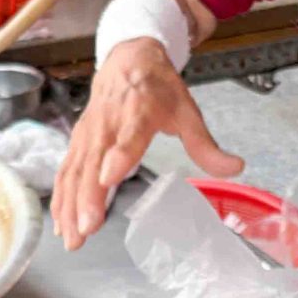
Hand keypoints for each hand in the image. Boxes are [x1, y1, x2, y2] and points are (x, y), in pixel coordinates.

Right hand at [52, 40, 241, 249]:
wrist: (127, 58)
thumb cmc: (158, 88)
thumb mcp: (187, 111)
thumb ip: (206, 145)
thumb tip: (236, 167)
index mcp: (138, 111)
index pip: (128, 136)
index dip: (118, 156)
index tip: (110, 178)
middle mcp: (108, 123)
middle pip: (93, 161)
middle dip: (88, 197)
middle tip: (87, 229)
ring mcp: (88, 133)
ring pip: (75, 170)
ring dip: (70, 205)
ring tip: (74, 239)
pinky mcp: (77, 141)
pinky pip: (66, 172)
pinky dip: (61, 198)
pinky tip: (62, 225)